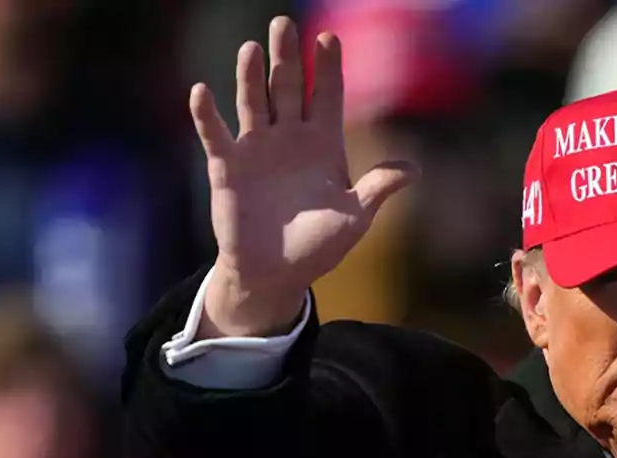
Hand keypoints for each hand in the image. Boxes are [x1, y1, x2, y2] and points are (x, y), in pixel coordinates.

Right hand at [190, 16, 417, 337]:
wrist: (276, 273)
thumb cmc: (318, 246)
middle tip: (283, 24)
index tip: (329, 38)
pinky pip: (216, 134)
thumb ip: (378, 188)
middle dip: (288, 58)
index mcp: (323, 144)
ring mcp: (257, 149)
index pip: (327, 96)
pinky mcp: (227, 167)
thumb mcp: (355, 218)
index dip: (328, 68)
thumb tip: (415, 170)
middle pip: (289, 88)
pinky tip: (201, 91)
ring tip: (253, 49)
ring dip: (251, 77)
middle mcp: (289, 137)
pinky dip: (207, 114)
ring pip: (254, 103)